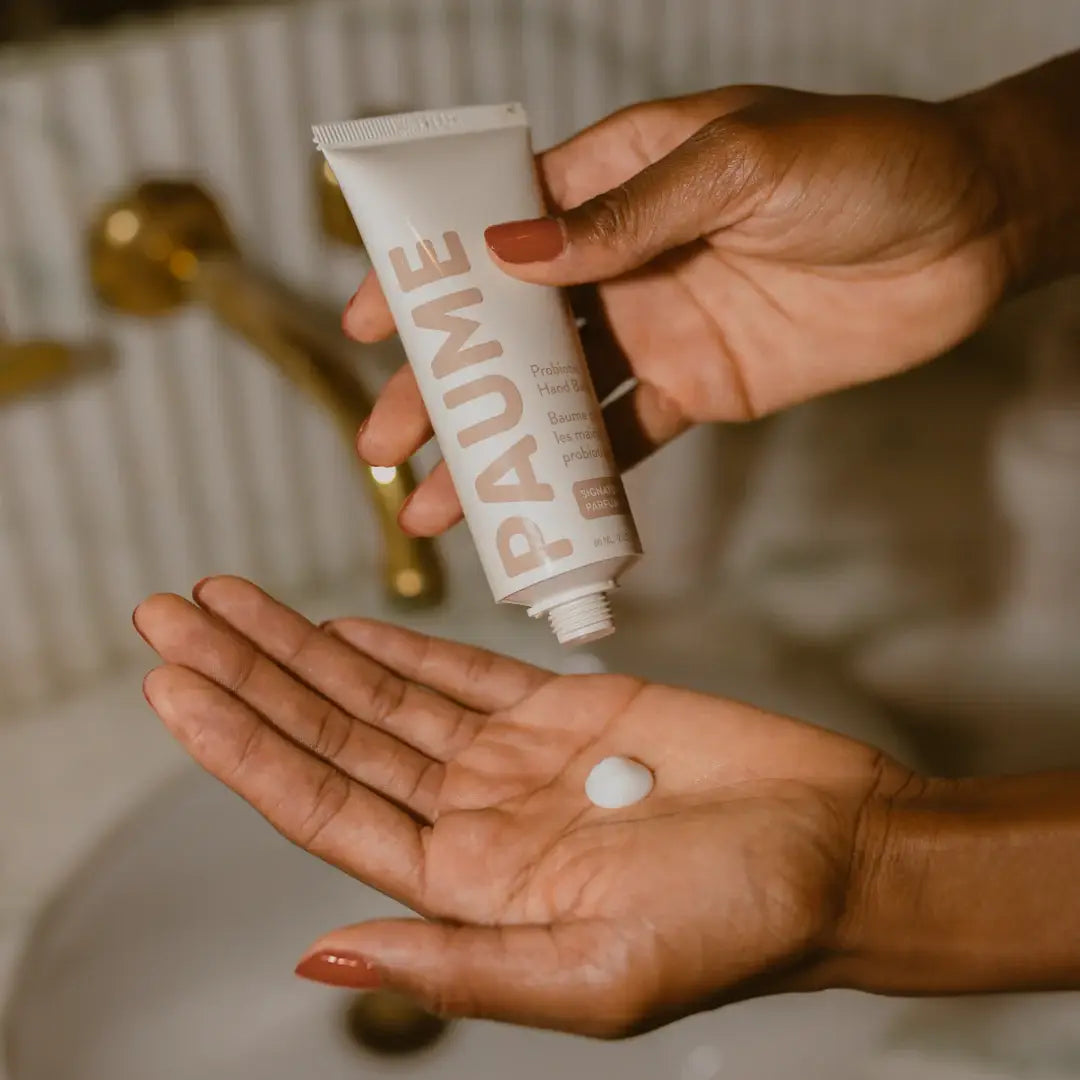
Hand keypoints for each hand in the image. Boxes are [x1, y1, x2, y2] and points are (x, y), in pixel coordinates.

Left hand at [134, 576, 907, 1035]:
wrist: (837, 851)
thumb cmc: (739, 925)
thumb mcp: (599, 977)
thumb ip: (459, 966)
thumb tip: (318, 956)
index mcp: (467, 889)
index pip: (323, 808)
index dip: (243, 747)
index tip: (174, 687)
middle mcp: (473, 820)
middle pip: (332, 737)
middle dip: (246, 675)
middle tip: (164, 616)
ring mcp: (513, 758)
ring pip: (381, 692)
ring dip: (301, 645)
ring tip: (225, 601)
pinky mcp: (564, 707)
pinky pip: (459, 669)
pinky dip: (397, 641)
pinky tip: (337, 622)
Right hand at [347, 86, 1014, 534]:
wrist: (968, 233)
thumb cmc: (864, 163)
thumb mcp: (741, 165)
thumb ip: (628, 214)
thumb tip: (511, 257)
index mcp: (617, 180)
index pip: (496, 227)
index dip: (428, 275)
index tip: (367, 318)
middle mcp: (622, 258)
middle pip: (507, 327)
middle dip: (443, 384)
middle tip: (385, 440)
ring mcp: (655, 328)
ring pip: (552, 394)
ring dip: (496, 444)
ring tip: (437, 499)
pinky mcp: (697, 388)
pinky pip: (622, 439)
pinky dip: (578, 476)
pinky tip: (533, 507)